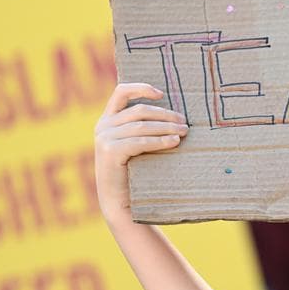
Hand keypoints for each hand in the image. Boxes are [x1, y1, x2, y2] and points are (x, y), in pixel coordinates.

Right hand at [93, 83, 187, 219]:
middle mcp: (103, 125)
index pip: (121, 92)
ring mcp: (104, 138)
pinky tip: (174, 142)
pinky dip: (160, 140)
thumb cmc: (135, 172)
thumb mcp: (135, 145)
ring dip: (167, 127)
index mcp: (108, 119)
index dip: (141, 88)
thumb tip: (175, 115)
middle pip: (139, 111)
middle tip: (185, 123)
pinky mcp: (110, 150)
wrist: (120, 201)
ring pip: (142, 126)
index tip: (162, 94)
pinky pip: (140, 141)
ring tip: (185, 132)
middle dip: (165, 115)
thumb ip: (143, 127)